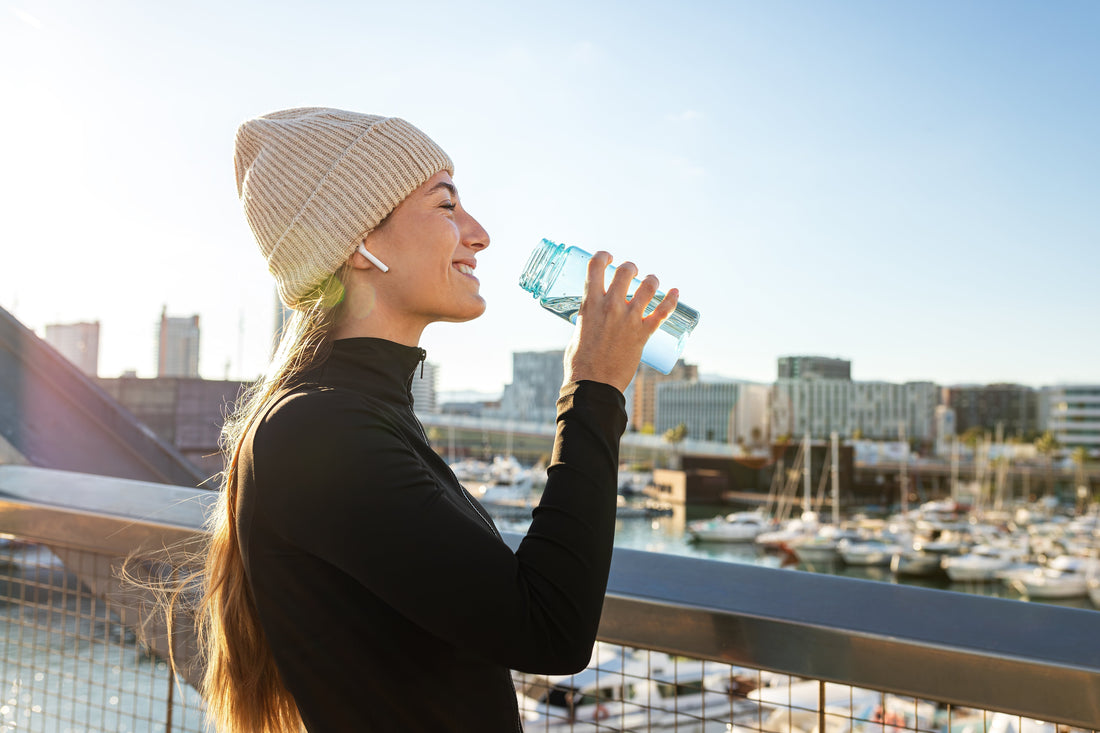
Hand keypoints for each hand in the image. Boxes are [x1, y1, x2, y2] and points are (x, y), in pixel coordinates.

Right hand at [563, 251, 679, 392]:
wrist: (593, 385)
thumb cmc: (580, 363)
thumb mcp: (578, 331)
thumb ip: (587, 319)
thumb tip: (591, 316)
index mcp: (590, 303)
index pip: (595, 265)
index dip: (603, 256)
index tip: (608, 259)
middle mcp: (611, 306)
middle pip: (626, 271)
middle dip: (631, 268)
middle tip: (632, 273)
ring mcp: (629, 319)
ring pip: (648, 286)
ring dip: (652, 281)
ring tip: (651, 283)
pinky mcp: (643, 334)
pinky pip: (663, 312)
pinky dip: (672, 300)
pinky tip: (676, 292)